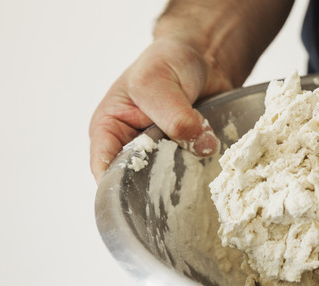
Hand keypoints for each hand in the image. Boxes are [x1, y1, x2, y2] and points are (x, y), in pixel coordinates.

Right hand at [89, 37, 231, 181]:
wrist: (204, 58)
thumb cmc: (166, 61)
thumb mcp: (157, 82)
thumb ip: (173, 116)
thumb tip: (201, 147)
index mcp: (109, 130)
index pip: (105, 171)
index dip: (121, 189)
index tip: (146, 195)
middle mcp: (132, 147)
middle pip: (138, 183)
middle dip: (158, 187)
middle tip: (181, 184)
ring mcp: (162, 155)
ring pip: (168, 183)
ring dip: (185, 180)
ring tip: (200, 176)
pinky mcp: (187, 157)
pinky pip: (194, 175)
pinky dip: (204, 173)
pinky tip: (213, 170)